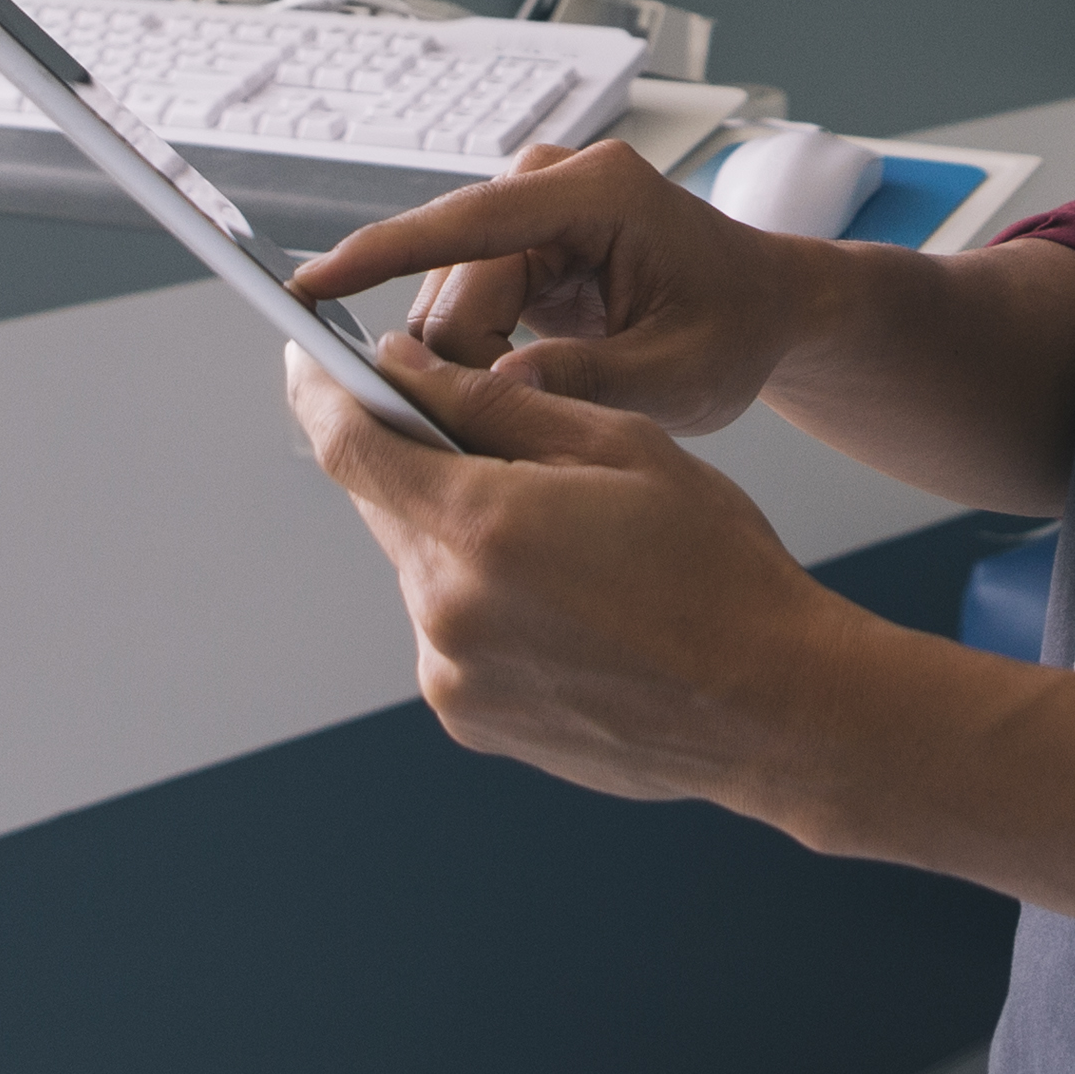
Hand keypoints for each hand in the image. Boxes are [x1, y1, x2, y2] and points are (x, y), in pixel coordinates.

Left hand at [282, 329, 867, 808]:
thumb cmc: (715, 566)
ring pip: (420, 568)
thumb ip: (496, 404)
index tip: (303, 356)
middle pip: (385, 505)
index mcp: (482, 529)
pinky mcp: (470, 717)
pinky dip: (483, 598)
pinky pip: (449, 631)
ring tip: (563, 538)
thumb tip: (402, 367)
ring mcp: (453, 676)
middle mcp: (446, 611)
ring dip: (460, 534)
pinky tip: (566, 599)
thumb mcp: (619, 447)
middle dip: (417, 459)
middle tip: (481, 434)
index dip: (317, 390)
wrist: (771, 706)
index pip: (351, 445)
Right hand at [289, 141, 815, 432]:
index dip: (380, 257)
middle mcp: (548, 185)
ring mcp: (527, 210)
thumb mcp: (680, 373)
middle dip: (461, 373)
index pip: (465, 224)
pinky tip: (518, 396)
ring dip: (469, 373)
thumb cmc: (736, 327)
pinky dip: (475, 364)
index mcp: (596, 193)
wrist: (764, 305)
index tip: (307, 288)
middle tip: (514, 442)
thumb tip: (494, 392)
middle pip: (449, 290)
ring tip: (537, 417)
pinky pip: (461, 312)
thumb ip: (587, 382)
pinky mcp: (513, 244)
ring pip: (444, 309)